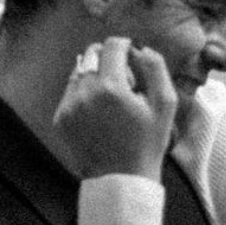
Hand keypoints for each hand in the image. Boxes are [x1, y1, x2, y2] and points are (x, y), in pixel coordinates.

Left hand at [53, 37, 177, 180]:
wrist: (122, 179)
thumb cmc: (148, 143)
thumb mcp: (165, 104)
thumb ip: (156, 68)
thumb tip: (141, 48)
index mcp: (111, 87)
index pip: (112, 46)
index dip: (125, 45)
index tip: (132, 54)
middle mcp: (85, 93)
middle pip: (92, 54)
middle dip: (109, 59)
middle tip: (124, 80)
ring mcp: (69, 106)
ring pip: (80, 71)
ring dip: (95, 75)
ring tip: (111, 99)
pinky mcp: (60, 118)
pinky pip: (71, 92)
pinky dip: (84, 93)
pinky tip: (100, 112)